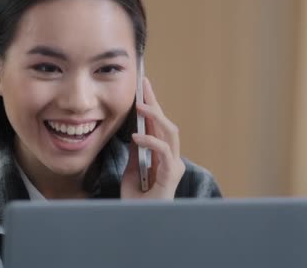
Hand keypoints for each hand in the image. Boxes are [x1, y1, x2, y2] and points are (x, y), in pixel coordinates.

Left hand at [121, 77, 184, 198]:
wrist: (137, 221)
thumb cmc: (137, 201)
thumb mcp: (132, 171)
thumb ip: (136, 153)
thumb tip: (136, 132)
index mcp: (162, 156)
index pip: (157, 126)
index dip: (152, 105)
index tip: (143, 87)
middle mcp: (171, 158)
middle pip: (166, 123)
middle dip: (155, 103)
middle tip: (143, 86)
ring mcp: (173, 165)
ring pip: (170, 132)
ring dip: (154, 116)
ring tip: (139, 106)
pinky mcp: (171, 174)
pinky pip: (163, 151)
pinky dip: (150, 140)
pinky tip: (136, 136)